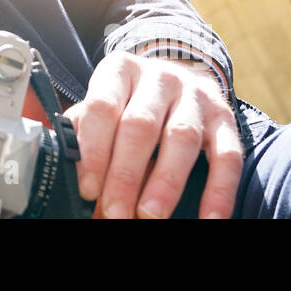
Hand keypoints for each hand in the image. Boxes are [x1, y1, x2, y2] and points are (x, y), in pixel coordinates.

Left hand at [63, 51, 242, 218]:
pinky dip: (218, 192)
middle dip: (125, 175)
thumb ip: (82, 134)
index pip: (102, 106)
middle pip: (141, 125)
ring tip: (150, 216)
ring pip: (182, 138)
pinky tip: (208, 220)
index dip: (93, 150)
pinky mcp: (225, 118)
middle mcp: (160, 77)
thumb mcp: (103, 106)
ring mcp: (196, 96)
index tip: (87, 189)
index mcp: (120, 69)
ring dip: (165, 184)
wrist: (178, 79)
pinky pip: (227, 157)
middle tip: (114, 213)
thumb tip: (62, 173)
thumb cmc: (129, 102)